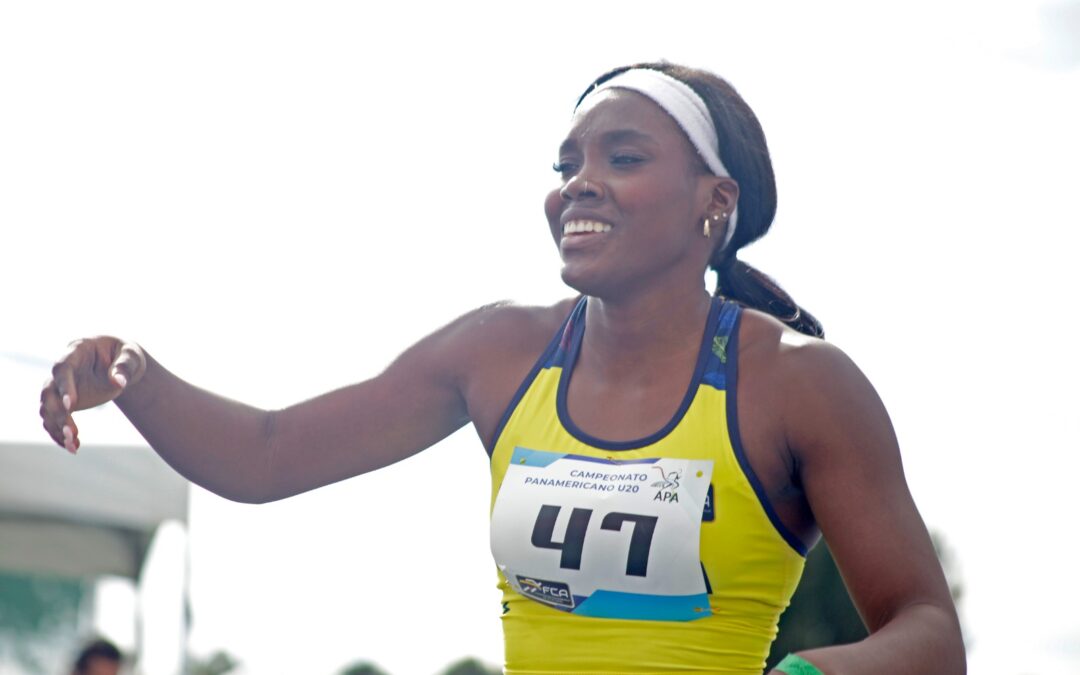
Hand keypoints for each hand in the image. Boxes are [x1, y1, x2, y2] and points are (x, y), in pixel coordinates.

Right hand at [39, 337, 146, 453]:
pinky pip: (53, 419)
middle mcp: (63, 369)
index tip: (70, 406)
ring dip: (56, 428)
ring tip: (73, 446)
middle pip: (49, 392)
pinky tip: (73, 447)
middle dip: (58, 414)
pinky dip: (59, 434)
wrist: (122, 364)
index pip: (62, 368)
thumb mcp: (131, 356)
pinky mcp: (63, 402)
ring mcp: (60, 386)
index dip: (64, 386)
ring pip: (47, 408)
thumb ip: (124, 367)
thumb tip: (119, 382)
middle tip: (71, 433)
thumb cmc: (125, 355)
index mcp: (77, 350)